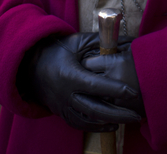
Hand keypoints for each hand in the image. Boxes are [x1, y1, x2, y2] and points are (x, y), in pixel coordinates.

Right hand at [27, 33, 141, 130]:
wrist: (29, 66)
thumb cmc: (57, 50)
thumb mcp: (77, 42)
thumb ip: (101, 42)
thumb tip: (128, 40)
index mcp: (70, 75)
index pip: (95, 85)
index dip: (115, 90)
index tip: (133, 93)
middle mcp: (65, 94)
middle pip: (94, 109)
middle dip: (118, 113)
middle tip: (138, 115)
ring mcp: (62, 106)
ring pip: (87, 120)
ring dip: (109, 122)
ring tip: (129, 120)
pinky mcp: (61, 112)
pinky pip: (79, 124)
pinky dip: (95, 127)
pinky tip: (111, 125)